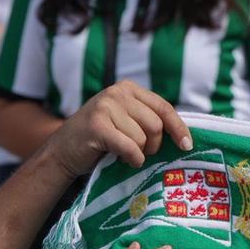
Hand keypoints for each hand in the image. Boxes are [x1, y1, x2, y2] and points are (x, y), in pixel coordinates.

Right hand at [45, 80, 192, 177]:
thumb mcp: (126, 121)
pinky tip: (121, 160)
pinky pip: (130, 147)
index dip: (178, 128)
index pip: (164, 107)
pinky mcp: (97, 126)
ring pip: (142, 138)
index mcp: (128, 88)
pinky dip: (131, 159)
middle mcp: (117, 92)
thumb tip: (184, 135)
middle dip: (153, 145)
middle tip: (140, 152)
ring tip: (122, 153)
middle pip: (156, 124)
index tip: (187, 145)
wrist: (63, 151)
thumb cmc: (101, 141)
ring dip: (138, 153)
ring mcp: (105, 107)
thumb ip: (148, 120)